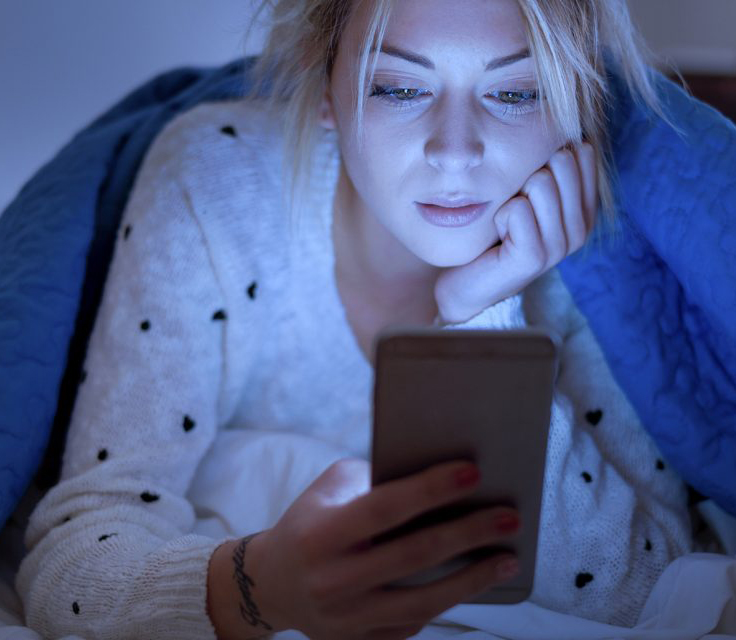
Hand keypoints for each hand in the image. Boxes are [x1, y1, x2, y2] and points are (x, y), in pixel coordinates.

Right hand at [221, 459, 519, 639]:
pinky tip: (475, 580)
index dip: (430, 489)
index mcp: (322, 534)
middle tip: (509, 516)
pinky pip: (414, 622)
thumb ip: (374, 478)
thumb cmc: (308, 524)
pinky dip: (449, 601)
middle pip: (414, 555)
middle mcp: (334, 580)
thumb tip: (435, 474)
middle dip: (468, 533)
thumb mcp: (329, 489)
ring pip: (423, 602)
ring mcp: (349, 618)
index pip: (385, 508)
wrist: (272, 584)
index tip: (473, 472)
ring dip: (473, 579)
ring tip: (509, 557)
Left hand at [434, 142, 597, 323]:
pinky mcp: (535, 258)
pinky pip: (517, 209)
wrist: (466, 281)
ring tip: (506, 224)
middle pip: (561, 161)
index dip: (544, 157)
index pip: (582, 151)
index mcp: (585, 208)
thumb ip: (547, 161)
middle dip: (526, 176)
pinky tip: (499, 237)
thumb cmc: (494, 230)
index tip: (528, 187)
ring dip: (511, 198)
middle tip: (514, 208)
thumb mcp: (524, 190)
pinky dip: (500, 217)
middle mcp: (581, 228)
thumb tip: (558, 115)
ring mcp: (561, 246)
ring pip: (540, 182)